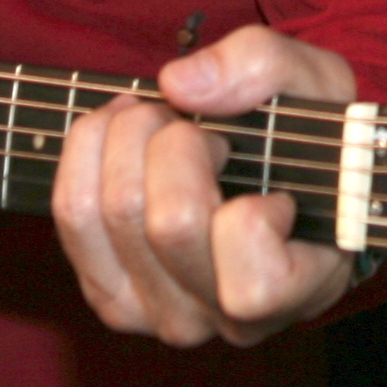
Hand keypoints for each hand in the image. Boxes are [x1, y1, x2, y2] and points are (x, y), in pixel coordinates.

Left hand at [51, 25, 360, 348]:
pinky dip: (87, 151)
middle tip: (201, 124)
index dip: (252, 216)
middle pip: (171, 224)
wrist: (277, 171)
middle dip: (177, 138)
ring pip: (112, 213)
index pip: (253, 286)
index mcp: (294, 292)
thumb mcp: (314, 82)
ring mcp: (159, 314)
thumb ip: (263, 67)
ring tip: (164, 123)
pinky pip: (72, 214)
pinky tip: (123, 133)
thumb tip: (178, 86)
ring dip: (129, 136)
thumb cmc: (306, 134)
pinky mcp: (110, 294)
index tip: (270, 186)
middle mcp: (222, 320)